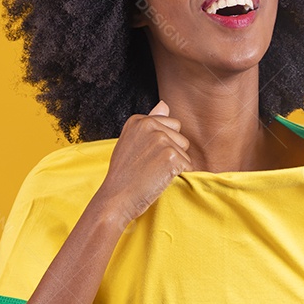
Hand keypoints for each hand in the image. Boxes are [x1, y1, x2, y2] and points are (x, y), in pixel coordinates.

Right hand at [96, 100, 190, 226]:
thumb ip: (149, 122)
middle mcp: (149, 125)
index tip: (144, 156)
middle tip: (149, 166)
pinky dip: (177, 175)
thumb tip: (164, 104)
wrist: (116, 199)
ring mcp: (161, 139)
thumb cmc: (124, 174)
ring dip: (175, 164)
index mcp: (139, 120)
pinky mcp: (171, 156)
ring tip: (153, 172)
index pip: (171, 125)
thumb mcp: (131, 142)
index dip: (162, 145)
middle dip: (171, 152)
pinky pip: (187, 165)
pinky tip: (159, 179)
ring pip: (185, 151)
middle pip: (181, 136)